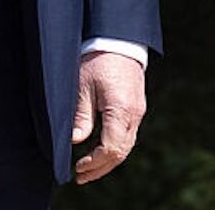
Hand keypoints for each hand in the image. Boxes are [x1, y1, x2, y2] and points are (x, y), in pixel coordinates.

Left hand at [72, 50, 146, 183]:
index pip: (111, 149)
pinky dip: (115, 147)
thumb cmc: (98, 58)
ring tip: (89, 168)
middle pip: (121, 152)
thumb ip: (80, 117)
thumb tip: (75, 141)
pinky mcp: (137, 105)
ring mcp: (138, 110)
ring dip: (109, 160)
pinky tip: (101, 149)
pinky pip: (128, 134)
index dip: (94, 163)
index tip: (77, 168)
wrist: (118, 37)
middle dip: (101, 168)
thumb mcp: (82, 87)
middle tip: (81, 177)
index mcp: (121, 110)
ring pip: (127, 145)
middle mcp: (134, 113)